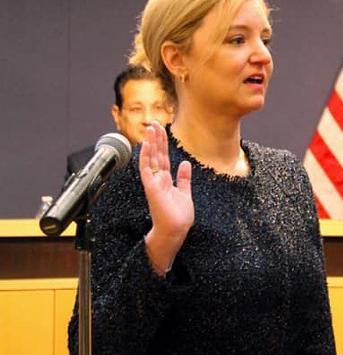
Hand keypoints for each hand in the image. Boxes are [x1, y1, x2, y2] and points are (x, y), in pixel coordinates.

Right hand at [140, 121, 193, 274]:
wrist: (175, 231)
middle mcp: (158, 180)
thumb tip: (185, 163)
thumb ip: (183, 178)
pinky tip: (146, 146)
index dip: (162, 144)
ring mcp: (154, 183)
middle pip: (156, 155)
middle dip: (156, 139)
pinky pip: (147, 170)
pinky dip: (146, 158)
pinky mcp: (152, 188)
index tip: (161, 130)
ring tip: (150, 128)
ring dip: (151, 143)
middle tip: (154, 123)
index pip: (163, 158)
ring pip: (151, 159)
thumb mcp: (184, 193)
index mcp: (166, 180)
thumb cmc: (178, 216)